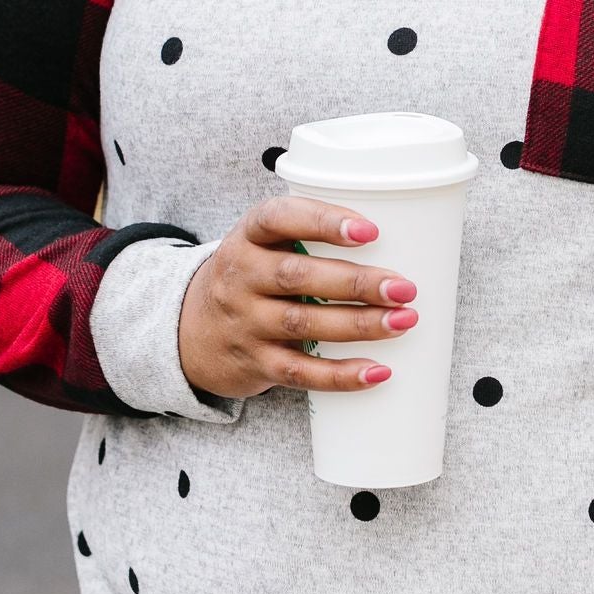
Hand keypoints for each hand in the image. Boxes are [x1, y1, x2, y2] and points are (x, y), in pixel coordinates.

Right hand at [177, 196, 418, 401]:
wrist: (190, 333)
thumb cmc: (250, 279)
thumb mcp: (262, 247)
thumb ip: (307, 237)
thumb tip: (399, 240)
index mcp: (248, 237)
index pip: (278, 218)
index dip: (322, 221)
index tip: (369, 230)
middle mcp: (241, 277)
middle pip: (297, 276)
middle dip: (356, 282)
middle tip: (403, 287)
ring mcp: (245, 323)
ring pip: (303, 324)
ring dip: (358, 324)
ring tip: (403, 321)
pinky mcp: (256, 363)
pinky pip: (300, 372)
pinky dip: (341, 375)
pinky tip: (376, 371)